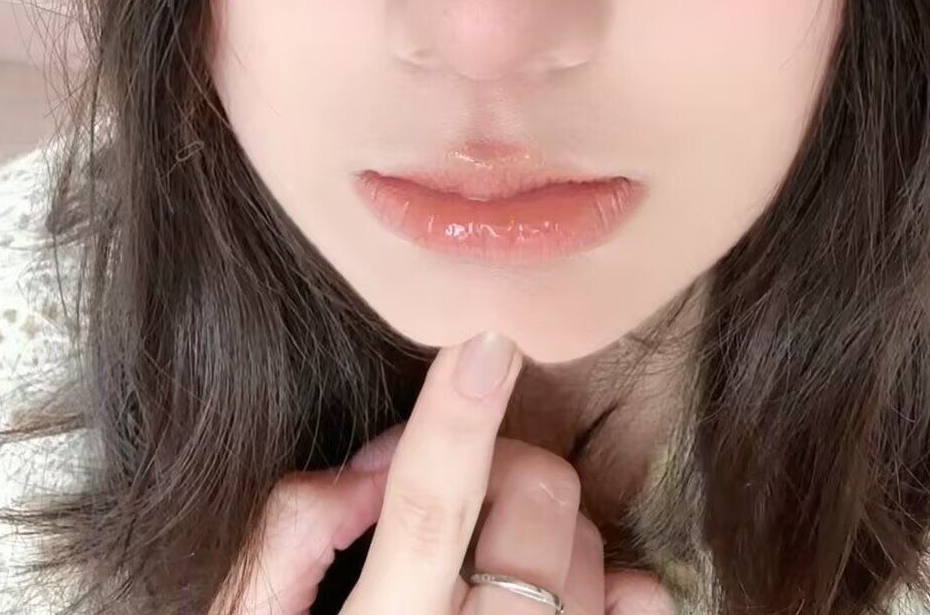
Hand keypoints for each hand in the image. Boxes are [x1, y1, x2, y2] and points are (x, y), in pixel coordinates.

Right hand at [209, 331, 674, 613]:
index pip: (428, 508)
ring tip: (492, 566)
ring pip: (588, 546)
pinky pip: (640, 604)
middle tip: (458, 498)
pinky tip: (558, 600)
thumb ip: (290, 542)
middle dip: (500, 465)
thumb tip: (359, 472)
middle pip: (534, 501)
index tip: (486, 341)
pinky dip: (612, 582)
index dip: (456, 419)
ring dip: (546, 529)